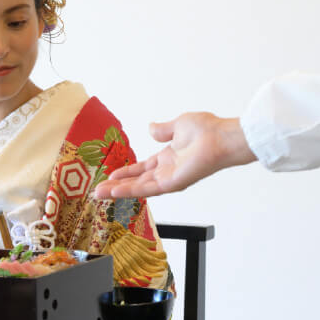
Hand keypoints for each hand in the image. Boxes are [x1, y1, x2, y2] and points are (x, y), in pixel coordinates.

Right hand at [93, 113, 256, 198]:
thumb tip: (150, 127)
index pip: (142, 168)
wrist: (221, 137)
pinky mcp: (172, 183)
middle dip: (117, 186)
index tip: (110, 176)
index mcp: (168, 157)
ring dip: (118, 192)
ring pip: (139, 187)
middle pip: (137, 181)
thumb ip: (162, 129)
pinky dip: (130, 190)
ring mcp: (169, 179)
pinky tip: (115, 192)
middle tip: (98, 191)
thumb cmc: (207, 129)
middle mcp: (167, 171)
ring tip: (99, 194)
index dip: (126, 172)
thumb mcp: (178, 125)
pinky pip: (147, 188)